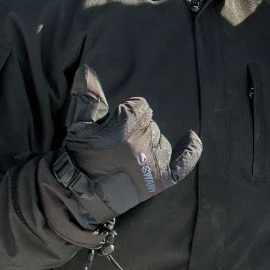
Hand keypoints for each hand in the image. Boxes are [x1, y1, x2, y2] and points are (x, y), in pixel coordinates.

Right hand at [51, 64, 202, 223]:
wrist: (80, 200)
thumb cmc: (78, 160)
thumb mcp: (80, 126)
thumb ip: (89, 97)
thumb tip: (87, 70)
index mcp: (125, 128)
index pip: (139, 106)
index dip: (126, 114)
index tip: (113, 127)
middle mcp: (144, 145)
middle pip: (150, 123)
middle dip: (135, 130)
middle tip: (116, 148)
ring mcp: (155, 164)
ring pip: (161, 140)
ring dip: (149, 144)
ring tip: (127, 159)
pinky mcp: (161, 182)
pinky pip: (184, 162)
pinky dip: (190, 150)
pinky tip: (191, 138)